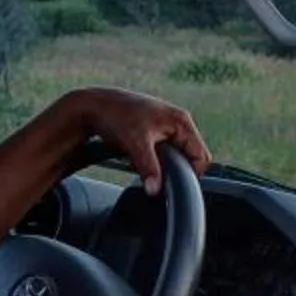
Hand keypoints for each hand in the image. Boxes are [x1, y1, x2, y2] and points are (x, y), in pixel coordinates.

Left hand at [63, 86, 210, 193]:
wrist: (94, 105)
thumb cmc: (116, 116)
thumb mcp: (135, 144)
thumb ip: (149, 168)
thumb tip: (155, 190)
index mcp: (181, 121)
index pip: (201, 156)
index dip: (190, 173)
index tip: (171, 182)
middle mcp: (178, 122)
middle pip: (192, 157)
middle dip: (177, 169)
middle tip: (156, 173)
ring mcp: (168, 126)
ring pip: (178, 155)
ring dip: (165, 164)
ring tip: (144, 162)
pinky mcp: (157, 131)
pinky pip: (166, 151)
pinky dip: (156, 159)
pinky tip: (140, 157)